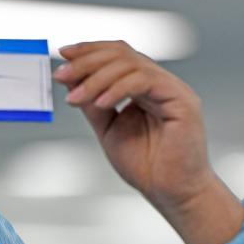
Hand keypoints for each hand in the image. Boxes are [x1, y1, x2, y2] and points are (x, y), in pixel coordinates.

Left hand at [54, 40, 243, 243]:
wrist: (170, 193)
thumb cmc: (145, 166)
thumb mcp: (108, 129)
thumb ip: (92, 103)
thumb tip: (71, 79)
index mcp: (144, 86)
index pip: (117, 55)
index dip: (89, 51)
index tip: (62, 56)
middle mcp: (160, 82)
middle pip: (122, 53)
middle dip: (87, 61)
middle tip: (61, 75)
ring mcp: (173, 89)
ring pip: (131, 64)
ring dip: (97, 77)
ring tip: (75, 97)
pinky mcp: (182, 100)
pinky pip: (145, 81)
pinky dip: (118, 89)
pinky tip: (100, 102)